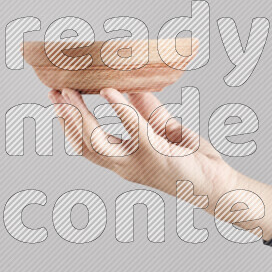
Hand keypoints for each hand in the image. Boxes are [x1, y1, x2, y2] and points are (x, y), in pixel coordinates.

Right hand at [48, 88, 271, 239]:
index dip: (69, 122)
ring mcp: (138, 163)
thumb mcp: (164, 130)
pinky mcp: (156, 154)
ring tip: (70, 91)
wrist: (218, 184)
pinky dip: (120, 109)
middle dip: (66, 117)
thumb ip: (146, 111)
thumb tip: (132, 87)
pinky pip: (134, 129)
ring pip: (97, 141)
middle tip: (54, 92)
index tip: (58, 99)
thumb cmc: (193, 160)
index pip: (86, 144)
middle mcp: (125, 166)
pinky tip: (110, 91)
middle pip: (83, 143)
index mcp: (124, 161)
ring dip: (80, 115)